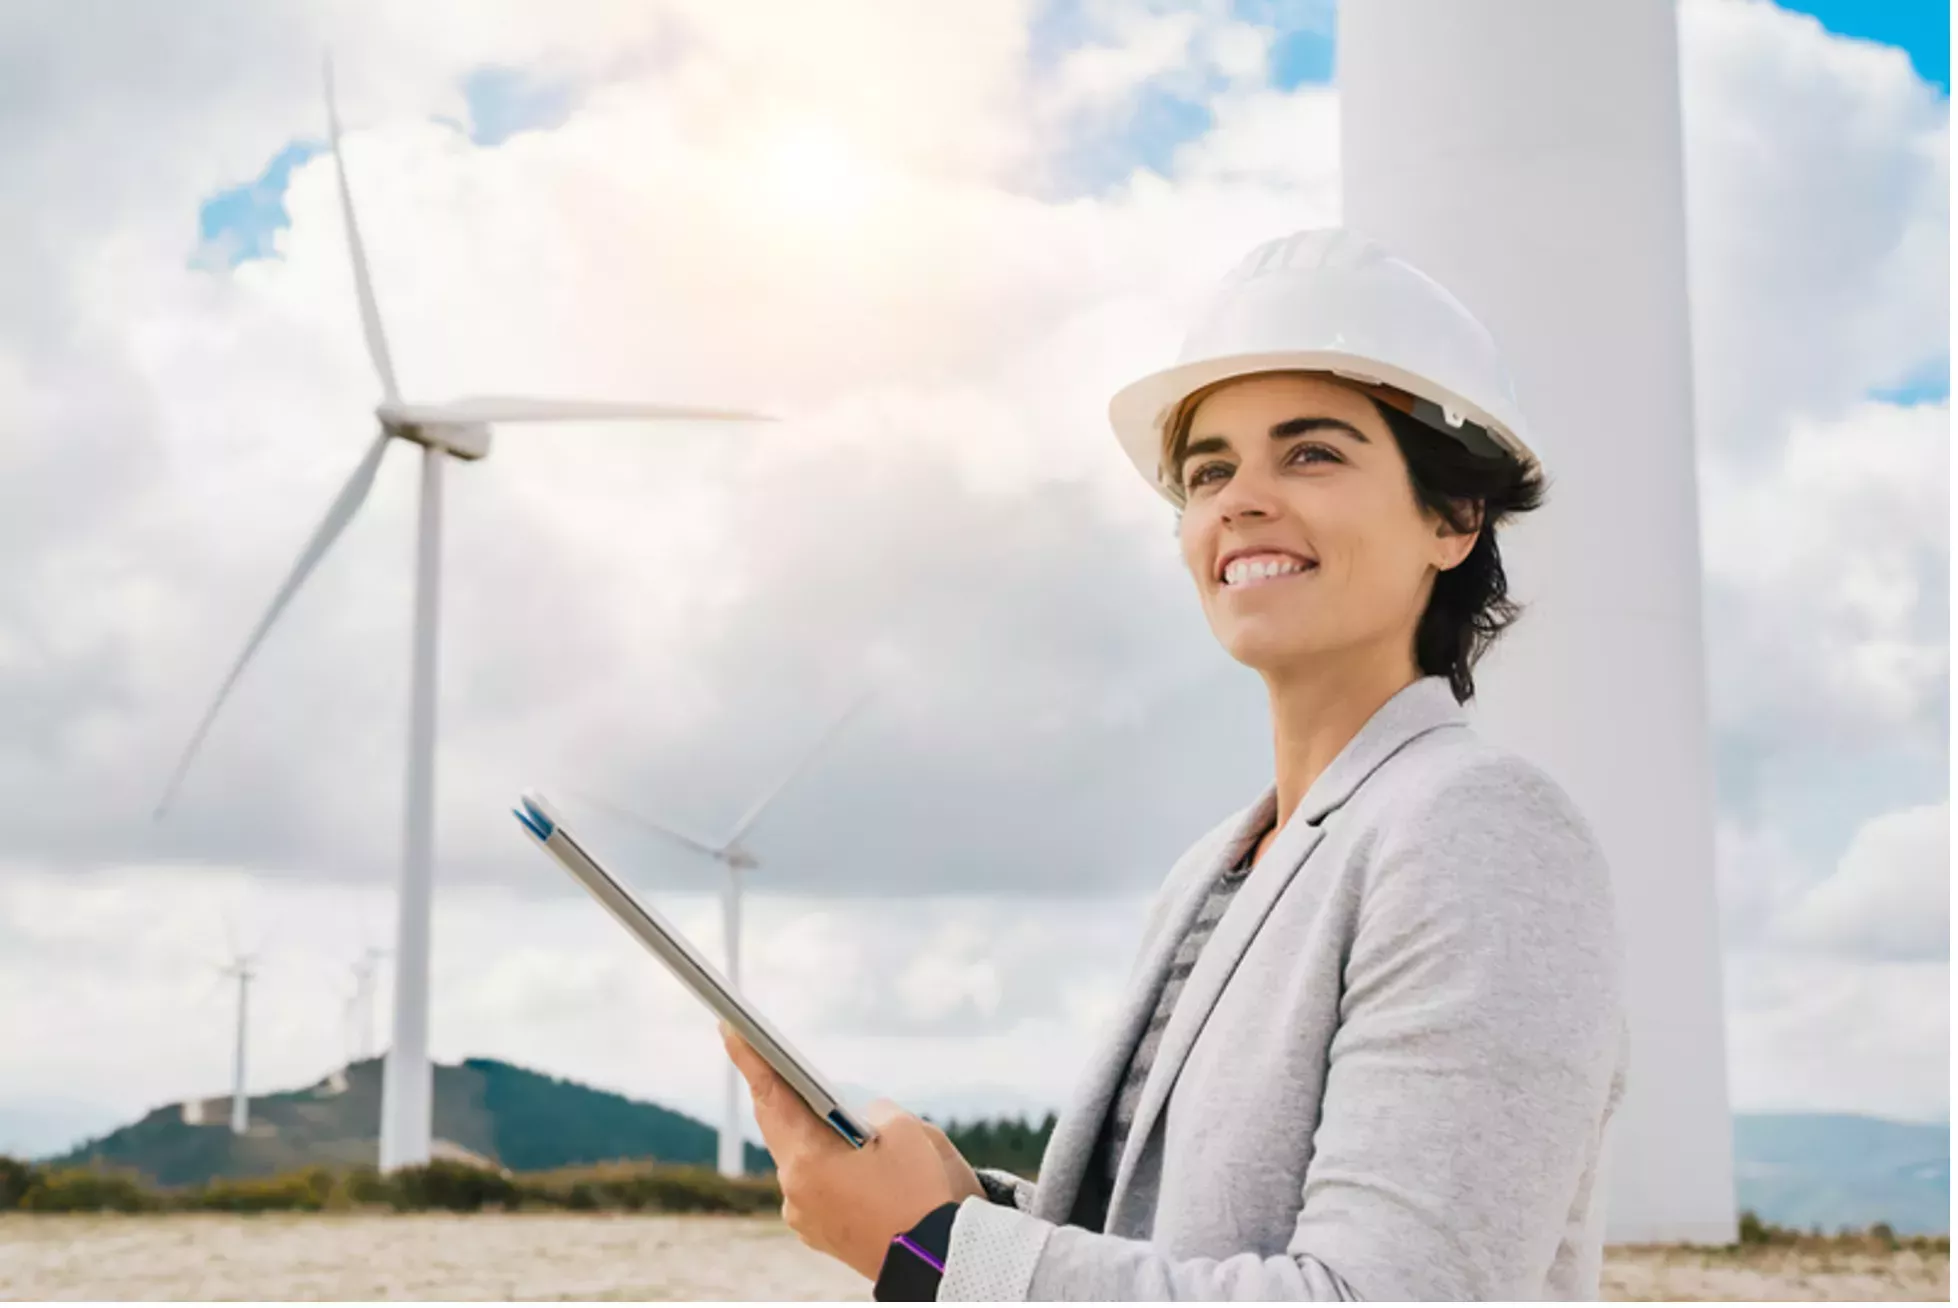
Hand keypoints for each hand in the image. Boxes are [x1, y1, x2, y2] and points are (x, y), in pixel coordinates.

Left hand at [722, 1024, 975, 1279]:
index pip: (771, 1095)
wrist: (938, 1262)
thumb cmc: (921, 1194)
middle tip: (770, 1057)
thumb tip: (860, 1117)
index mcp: (807, 1160)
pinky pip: (813, 1187)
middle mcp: (794, 1190)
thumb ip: (874, 1110)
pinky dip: (825, 1166)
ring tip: (818, 1105)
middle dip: (779, 1092)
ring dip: (810, 1134)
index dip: (749, 1058)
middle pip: (778, 1127)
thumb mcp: (907, 1130)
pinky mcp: (819, 1234)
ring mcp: (803, 1217)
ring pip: (799, 1159)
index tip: (729, 1027)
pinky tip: (845, 1155)